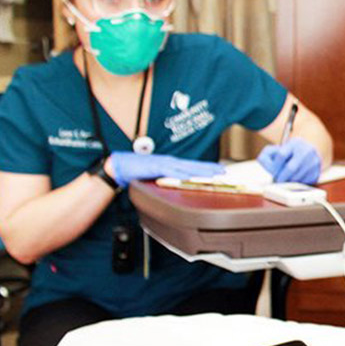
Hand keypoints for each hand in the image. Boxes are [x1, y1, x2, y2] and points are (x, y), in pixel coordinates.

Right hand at [108, 151, 224, 187]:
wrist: (120, 166)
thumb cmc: (137, 171)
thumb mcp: (157, 175)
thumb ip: (169, 178)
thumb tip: (180, 183)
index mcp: (172, 163)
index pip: (193, 166)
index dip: (207, 168)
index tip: (220, 170)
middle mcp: (170, 162)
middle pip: (194, 166)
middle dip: (210, 169)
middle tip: (224, 171)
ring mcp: (164, 164)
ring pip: (186, 168)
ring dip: (200, 171)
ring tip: (213, 174)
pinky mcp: (155, 167)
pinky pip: (171, 171)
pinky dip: (181, 174)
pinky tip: (191, 176)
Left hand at [257, 138, 321, 184]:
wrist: (308, 152)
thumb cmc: (287, 153)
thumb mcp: (276, 149)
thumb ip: (266, 155)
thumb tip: (267, 166)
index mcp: (295, 143)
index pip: (281, 154)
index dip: (275, 166)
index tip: (273, 171)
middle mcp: (307, 150)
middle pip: (291, 168)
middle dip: (282, 177)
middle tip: (278, 181)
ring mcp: (314, 161)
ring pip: (297, 177)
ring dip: (289, 181)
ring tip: (286, 179)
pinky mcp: (317, 172)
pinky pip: (304, 182)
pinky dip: (297, 184)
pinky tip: (295, 179)